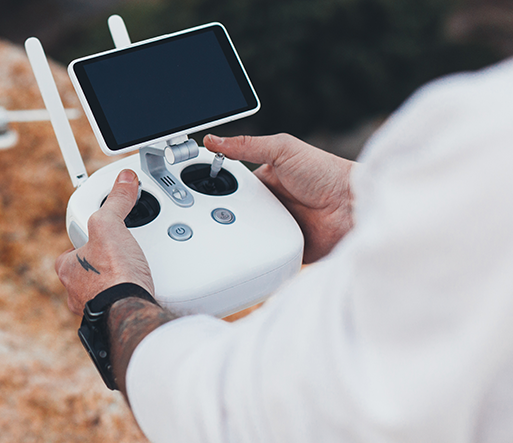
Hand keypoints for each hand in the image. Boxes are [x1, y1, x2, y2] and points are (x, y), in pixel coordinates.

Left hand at [55, 169, 153, 315]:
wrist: (131, 310)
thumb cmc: (113, 275)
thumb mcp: (110, 225)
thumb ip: (115, 201)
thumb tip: (123, 180)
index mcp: (67, 269)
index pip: (73, 246)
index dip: (88, 236)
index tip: (103, 231)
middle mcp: (75, 290)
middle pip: (89, 266)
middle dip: (103, 258)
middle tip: (121, 250)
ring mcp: (92, 305)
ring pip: (102, 285)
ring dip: (116, 277)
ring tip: (133, 267)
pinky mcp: (112, 315)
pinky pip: (117, 300)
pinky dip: (126, 293)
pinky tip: (138, 287)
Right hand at [204, 133, 354, 262]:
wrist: (354, 207)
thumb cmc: (327, 173)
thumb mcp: (283, 149)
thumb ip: (248, 145)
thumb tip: (214, 139)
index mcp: (265, 181)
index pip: (231, 185)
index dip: (215, 188)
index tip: (196, 191)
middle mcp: (269, 204)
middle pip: (234, 212)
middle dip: (222, 215)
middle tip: (208, 216)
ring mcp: (277, 226)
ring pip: (245, 235)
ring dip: (237, 235)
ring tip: (225, 233)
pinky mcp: (285, 247)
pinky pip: (262, 253)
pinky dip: (254, 253)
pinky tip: (245, 250)